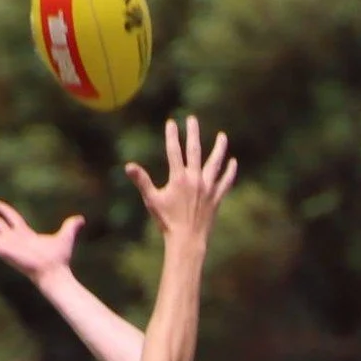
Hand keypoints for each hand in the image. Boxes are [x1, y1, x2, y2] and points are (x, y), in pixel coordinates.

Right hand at [0, 201, 84, 286]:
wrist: (53, 271)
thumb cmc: (59, 258)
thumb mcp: (66, 235)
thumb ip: (71, 226)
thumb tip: (81, 219)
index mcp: (24, 234)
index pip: (12, 219)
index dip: (5, 211)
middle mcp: (12, 239)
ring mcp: (5, 244)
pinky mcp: (1, 249)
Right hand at [125, 116, 236, 240]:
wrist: (186, 241)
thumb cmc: (167, 222)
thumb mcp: (152, 201)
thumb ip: (142, 181)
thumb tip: (128, 166)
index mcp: (179, 178)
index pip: (174, 151)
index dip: (172, 136)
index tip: (171, 123)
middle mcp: (195, 179)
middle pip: (195, 150)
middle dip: (193, 133)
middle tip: (192, 120)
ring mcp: (208, 188)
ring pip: (215, 163)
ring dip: (219, 148)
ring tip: (222, 136)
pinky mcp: (216, 198)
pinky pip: (226, 182)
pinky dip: (230, 172)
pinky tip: (233, 162)